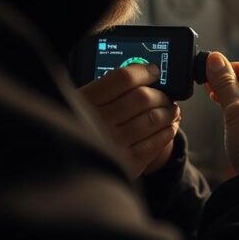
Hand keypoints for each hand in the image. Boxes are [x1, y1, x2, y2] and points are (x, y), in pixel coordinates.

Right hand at [79, 63, 180, 178]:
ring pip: (153, 119)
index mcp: (86, 101)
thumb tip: (144, 75)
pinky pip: (156, 143)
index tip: (153, 72)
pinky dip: (167, 132)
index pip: (123, 78)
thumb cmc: (81, 128)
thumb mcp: (80, 104)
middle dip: (161, 95)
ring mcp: (114, 143)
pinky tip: (168, 127)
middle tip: (165, 96)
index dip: (144, 72)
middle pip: (143, 98)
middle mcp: (99, 121)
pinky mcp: (126, 163)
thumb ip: (105, 90)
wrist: (68, 167)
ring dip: (168, 113)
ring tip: (171, 111)